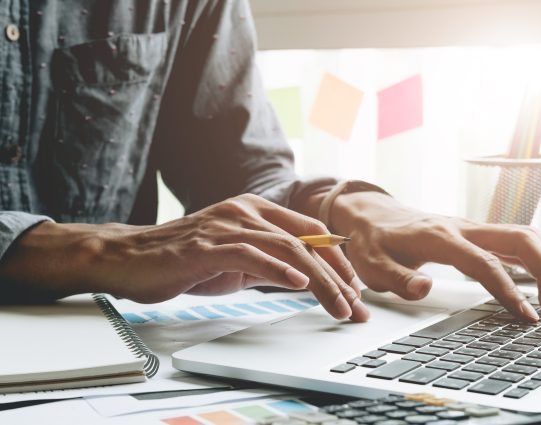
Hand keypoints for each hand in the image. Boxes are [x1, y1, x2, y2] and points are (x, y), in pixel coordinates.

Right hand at [0, 194, 368, 320]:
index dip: (337, 260)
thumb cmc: (181, 259)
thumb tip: (301, 277)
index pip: (309, 232)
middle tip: (357, 304)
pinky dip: (278, 270)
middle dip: (338, 275)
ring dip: (319, 280)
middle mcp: (245, 212)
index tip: (353, 287)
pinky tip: (299, 283)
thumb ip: (266, 262)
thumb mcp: (234, 260)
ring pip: (287, 249)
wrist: (130, 257)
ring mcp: (227, 226)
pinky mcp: (209, 246)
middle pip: (306, 241)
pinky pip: (252, 256)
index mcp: (254, 211)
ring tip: (340, 305)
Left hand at [331, 191, 540, 321]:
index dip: (507, 289)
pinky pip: (510, 242)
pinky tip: (536, 283)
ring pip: (520, 236)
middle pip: (519, 237)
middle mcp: (460, 227)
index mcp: (438, 237)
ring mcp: (469, 229)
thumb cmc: (372, 241)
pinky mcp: (472, 234)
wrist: (371, 216)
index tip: (525, 316)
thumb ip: (397, 278)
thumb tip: (425, 289)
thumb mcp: (372, 264)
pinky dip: (530, 260)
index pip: (483, 262)